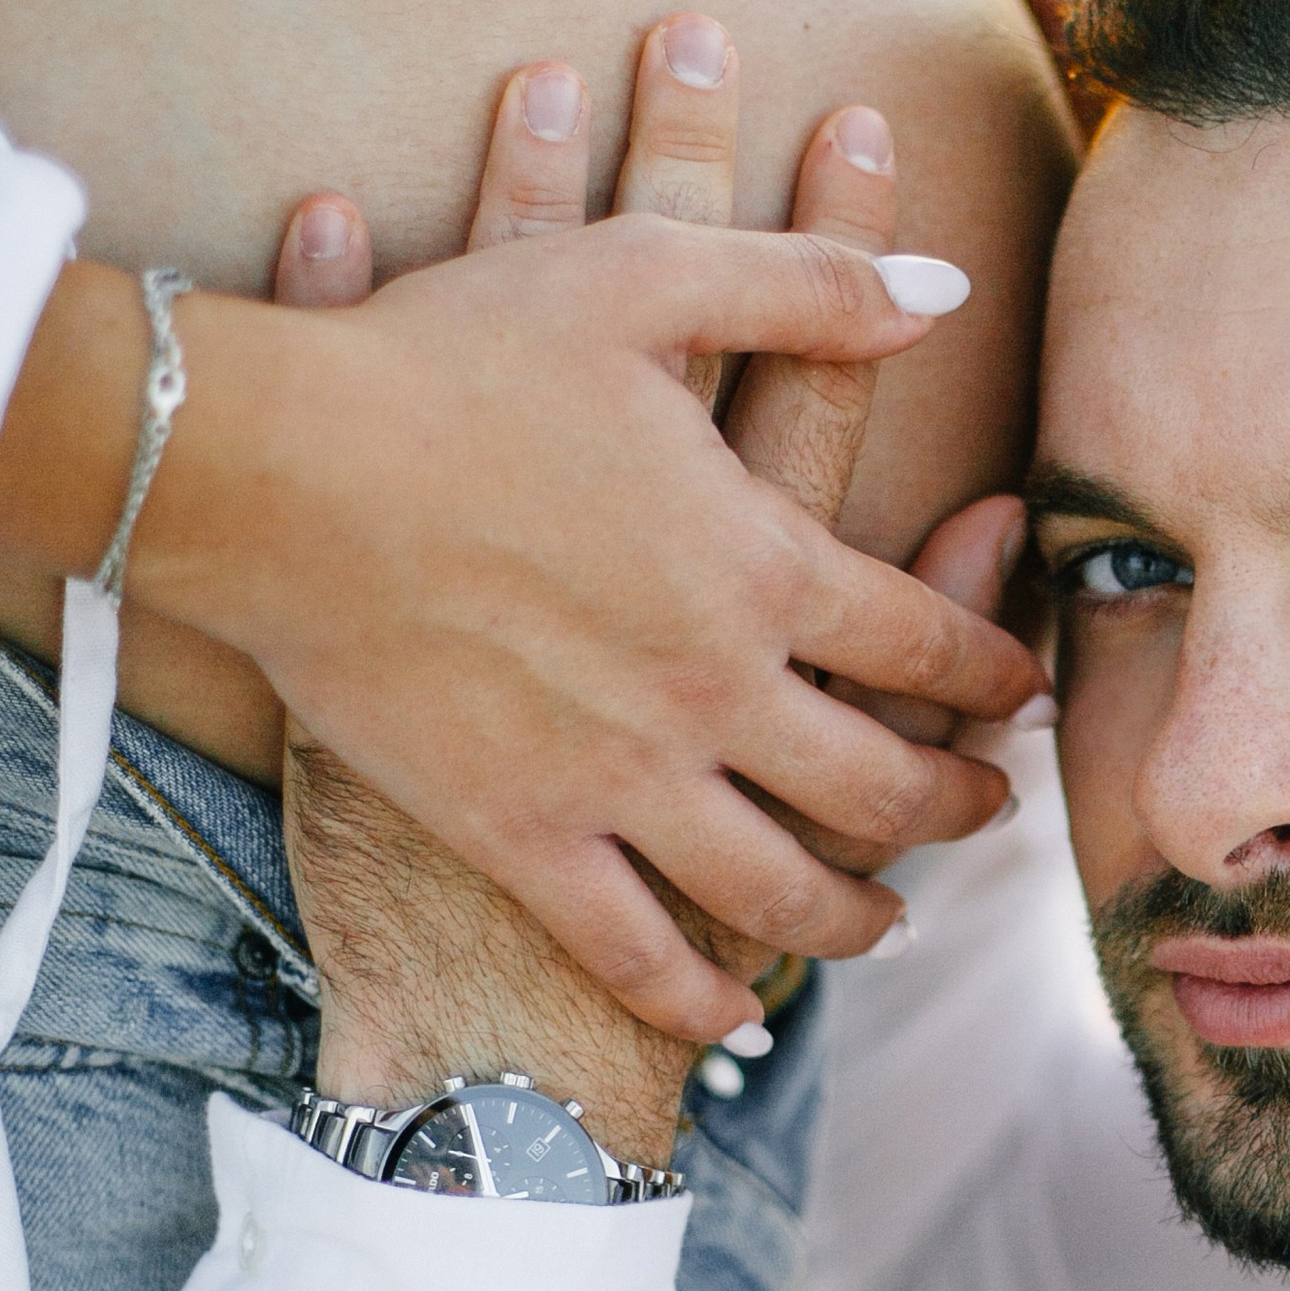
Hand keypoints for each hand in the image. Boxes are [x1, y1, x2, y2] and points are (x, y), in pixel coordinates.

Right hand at [128, 27, 1042, 1045]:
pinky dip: (697, 997)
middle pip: (879, 785)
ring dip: (856, 919)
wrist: (270, 471)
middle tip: (985, 814)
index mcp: (758, 564)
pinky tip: (737, 1016)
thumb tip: (943, 289)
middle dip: (952, 808)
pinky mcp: (521, 839)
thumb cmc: (448, 356)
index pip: (922, 640)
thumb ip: (806, 287)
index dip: (990, 671)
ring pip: (780, 888)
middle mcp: (713, 693)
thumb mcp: (643, 274)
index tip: (1019, 692)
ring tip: (890, 923)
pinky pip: (632, 950)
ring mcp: (620, 780)